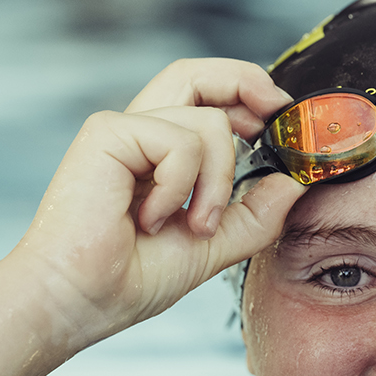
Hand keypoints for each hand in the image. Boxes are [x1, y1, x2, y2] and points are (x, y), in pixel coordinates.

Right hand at [7, 59, 306, 351]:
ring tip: (195, 225)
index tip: (280, 117)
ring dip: (219, 181)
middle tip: (275, 114)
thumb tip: (296, 183)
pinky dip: (182, 185)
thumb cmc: (128, 279)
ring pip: (208, 121)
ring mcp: (122, 130)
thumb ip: (254, 215)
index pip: (204, 96)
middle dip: (247, 82)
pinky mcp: (108, 134)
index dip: (246, 93)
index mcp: (158, 153)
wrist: (78, 302)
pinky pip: (181, 142)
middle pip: (198, 74)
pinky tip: (152, 218)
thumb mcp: (213, 244)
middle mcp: (139, 134)